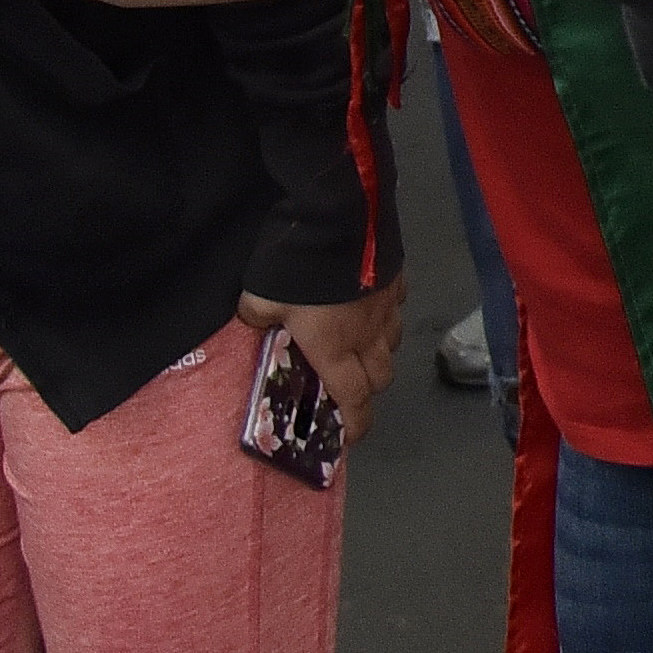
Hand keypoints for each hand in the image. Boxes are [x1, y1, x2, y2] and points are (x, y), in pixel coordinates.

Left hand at [243, 278, 404, 449]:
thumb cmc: (298, 266)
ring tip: (359, 343)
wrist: (338, 217)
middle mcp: (366, 335)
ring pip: (393, 344)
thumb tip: (254, 321)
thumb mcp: (259, 295)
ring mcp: (387, 307)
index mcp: (334, 348)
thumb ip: (256, 316)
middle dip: (366, 388)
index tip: (350, 436)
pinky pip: (397, 307)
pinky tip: (368, 303)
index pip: (353, 399)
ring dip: (378, 352)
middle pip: (381, 378)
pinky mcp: (397, 280)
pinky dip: (386, 314)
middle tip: (347, 382)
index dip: (355, 424)